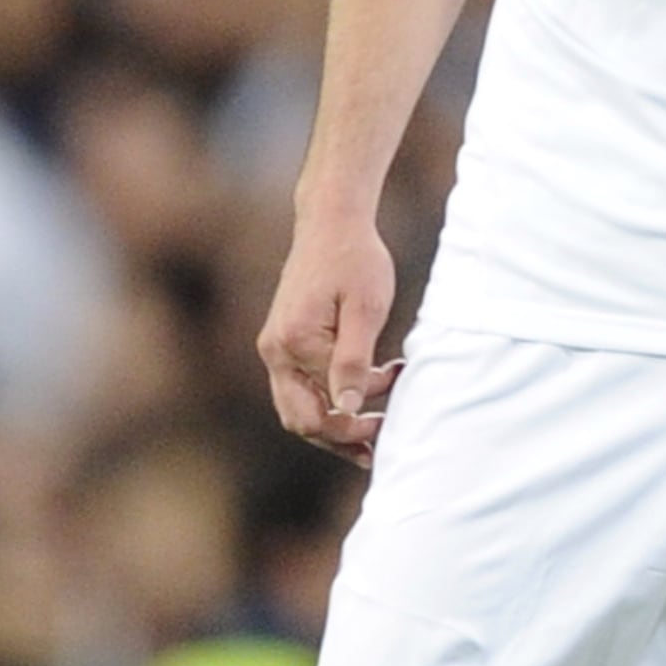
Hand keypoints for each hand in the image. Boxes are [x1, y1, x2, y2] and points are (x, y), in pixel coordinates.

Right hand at [257, 208, 401, 470]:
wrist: (331, 222)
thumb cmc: (355, 259)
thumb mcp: (366, 307)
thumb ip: (354, 360)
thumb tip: (347, 409)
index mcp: (295, 343)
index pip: (323, 409)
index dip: (357, 424)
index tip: (390, 421)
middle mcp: (275, 350)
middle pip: (300, 420)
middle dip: (340, 439)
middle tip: (379, 444)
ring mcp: (275, 347)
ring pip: (298, 408)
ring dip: (335, 423)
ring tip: (375, 427)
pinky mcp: (283, 342)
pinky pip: (300, 387)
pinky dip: (328, 398)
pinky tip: (365, 389)